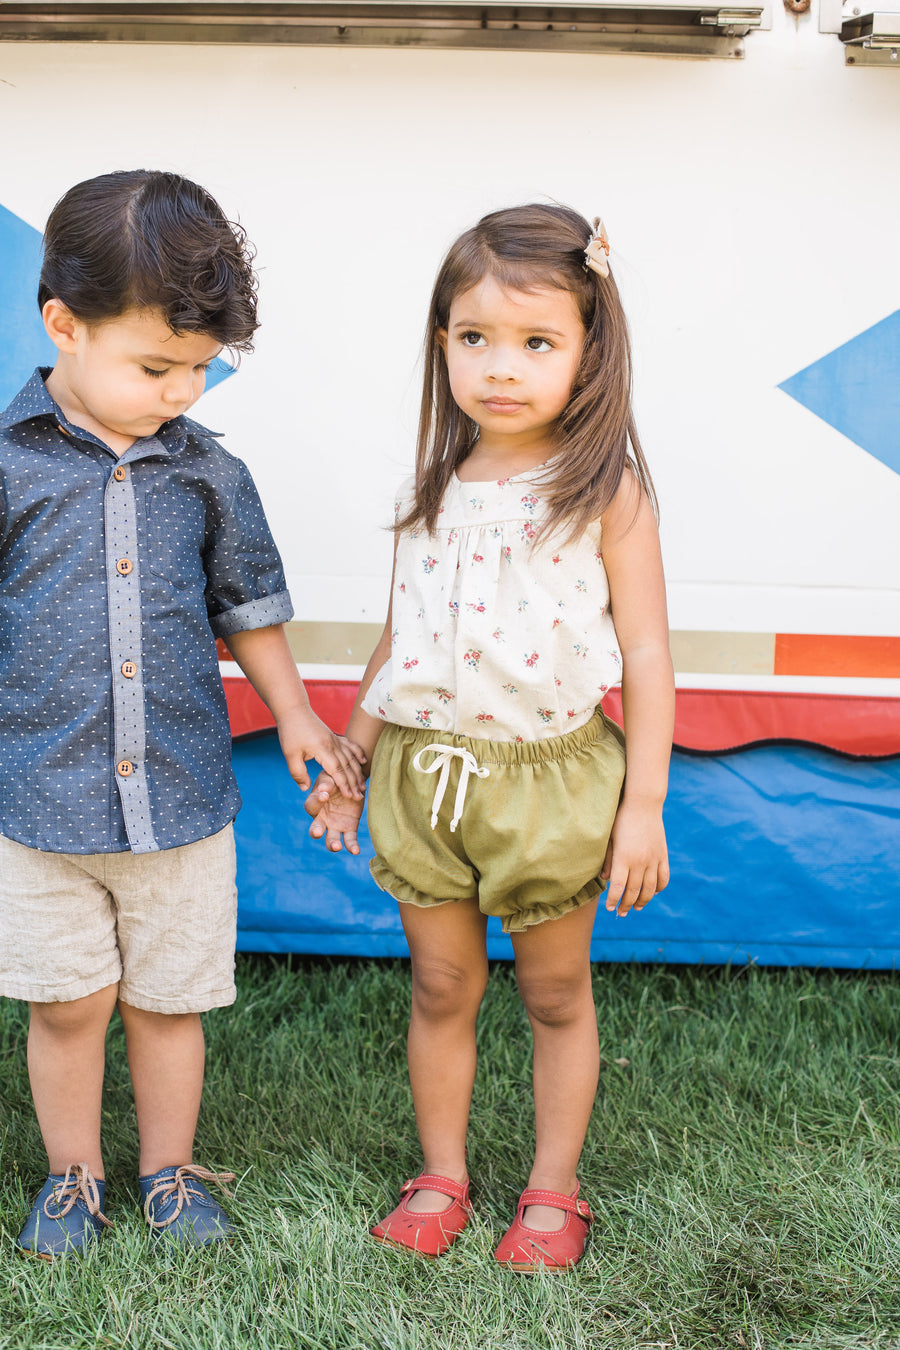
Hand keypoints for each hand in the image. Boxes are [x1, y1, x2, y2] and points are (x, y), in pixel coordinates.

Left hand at [277, 708, 366, 799]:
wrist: (294, 710)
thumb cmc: (290, 732)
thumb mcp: (290, 755)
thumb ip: (298, 773)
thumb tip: (305, 789)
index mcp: (322, 749)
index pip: (337, 770)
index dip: (344, 784)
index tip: (350, 795)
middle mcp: (332, 744)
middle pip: (347, 766)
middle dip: (354, 782)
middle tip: (359, 796)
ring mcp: (335, 739)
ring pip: (351, 758)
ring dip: (358, 772)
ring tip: (363, 785)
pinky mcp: (334, 736)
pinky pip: (351, 746)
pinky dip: (358, 754)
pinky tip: (364, 762)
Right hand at [304, 772, 365, 853]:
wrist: (353, 782)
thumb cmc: (336, 777)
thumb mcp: (331, 776)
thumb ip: (328, 782)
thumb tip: (323, 788)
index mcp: (315, 803)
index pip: (312, 805)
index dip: (317, 800)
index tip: (324, 795)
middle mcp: (322, 818)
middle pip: (315, 828)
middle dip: (315, 831)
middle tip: (317, 832)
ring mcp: (334, 825)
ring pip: (331, 839)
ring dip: (332, 844)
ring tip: (336, 846)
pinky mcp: (349, 829)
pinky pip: (349, 840)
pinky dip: (352, 847)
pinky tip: (356, 851)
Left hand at [600, 801, 668, 916]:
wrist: (643, 804)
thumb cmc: (621, 819)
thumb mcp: (610, 838)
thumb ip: (608, 860)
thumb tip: (606, 880)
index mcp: (624, 857)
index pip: (618, 886)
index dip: (613, 900)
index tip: (609, 908)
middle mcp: (640, 861)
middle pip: (633, 891)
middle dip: (626, 905)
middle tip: (620, 913)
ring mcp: (654, 859)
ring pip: (650, 888)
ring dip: (643, 901)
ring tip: (636, 907)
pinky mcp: (663, 856)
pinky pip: (663, 878)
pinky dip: (659, 888)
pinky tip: (652, 892)